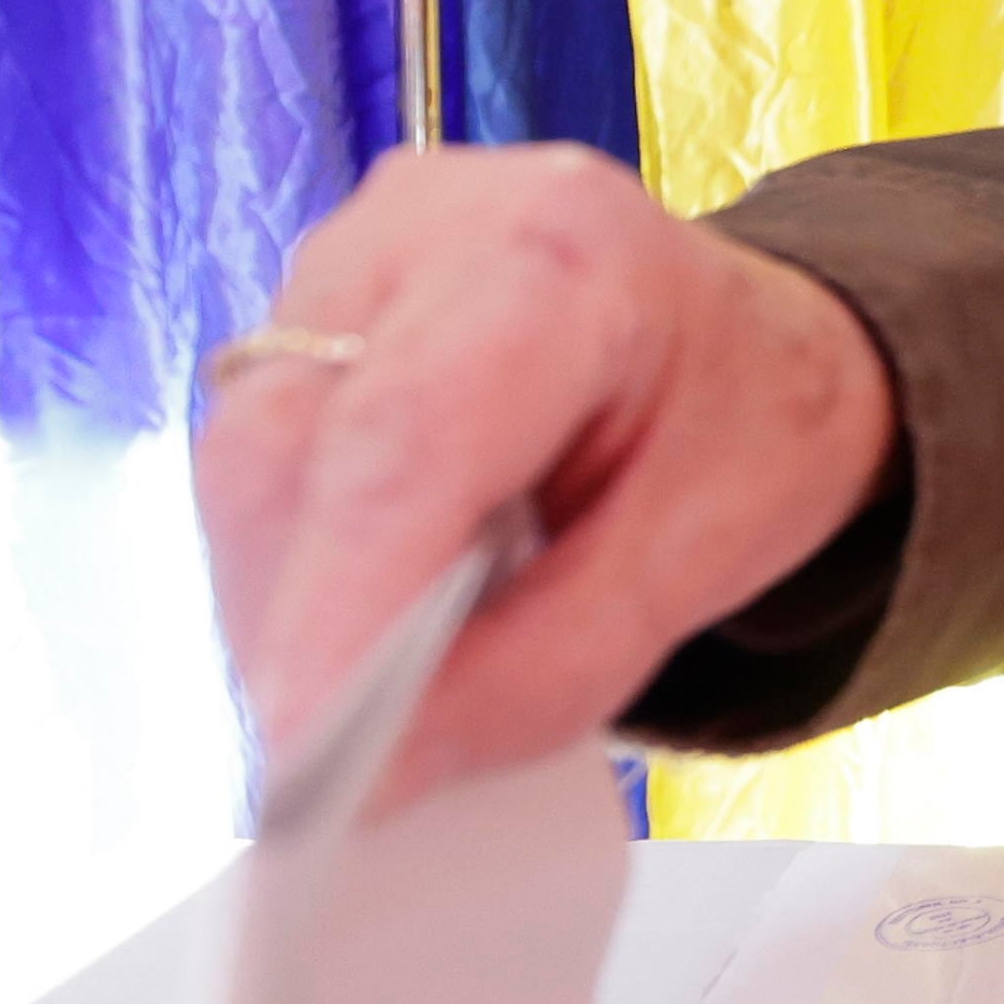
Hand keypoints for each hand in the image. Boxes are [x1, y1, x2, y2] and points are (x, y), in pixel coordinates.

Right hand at [194, 145, 896, 806]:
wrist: (754, 343)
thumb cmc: (746, 427)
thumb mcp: (699, 566)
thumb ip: (544, 673)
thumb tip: (372, 777)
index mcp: (562, 257)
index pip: (405, 437)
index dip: (339, 602)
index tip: (305, 756)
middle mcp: (426, 224)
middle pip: (287, 441)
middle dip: (296, 623)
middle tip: (329, 778)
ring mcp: (349, 252)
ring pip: (249, 452)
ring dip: (286, 600)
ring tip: (362, 703)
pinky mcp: (307, 302)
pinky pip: (259, 449)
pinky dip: (301, 559)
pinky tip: (363, 617)